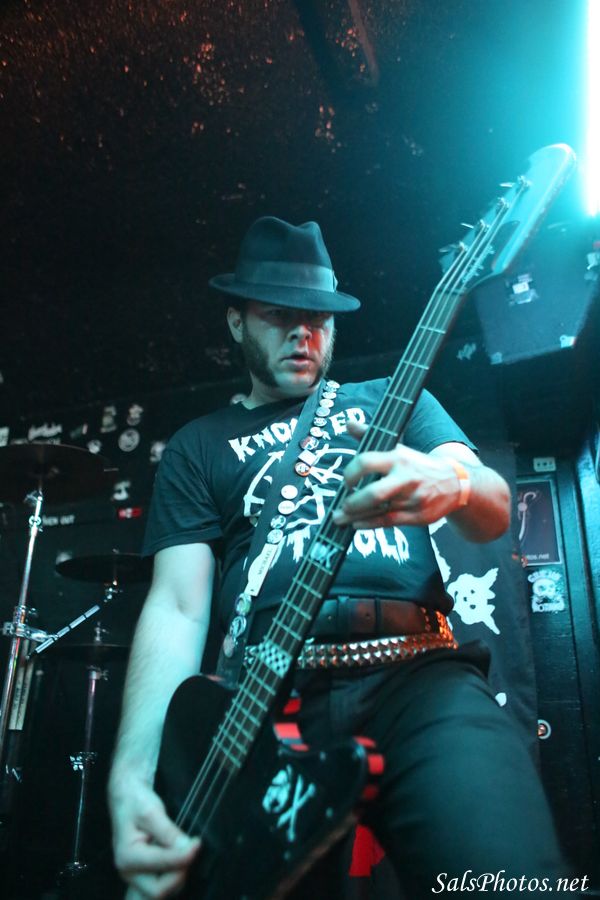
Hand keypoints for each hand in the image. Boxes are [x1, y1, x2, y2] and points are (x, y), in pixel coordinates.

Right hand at [109, 776, 200, 898]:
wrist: (127, 797)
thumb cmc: (136, 801)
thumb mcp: (152, 811)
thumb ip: (168, 832)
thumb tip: (186, 848)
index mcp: (127, 857)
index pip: (161, 866)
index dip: (183, 857)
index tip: (197, 843)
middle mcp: (128, 873)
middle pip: (158, 891)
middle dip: (179, 873)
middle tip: (192, 850)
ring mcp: (136, 877)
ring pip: (163, 891)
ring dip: (178, 874)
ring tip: (186, 850)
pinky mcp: (144, 875)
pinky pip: (163, 885)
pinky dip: (175, 875)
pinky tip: (181, 858)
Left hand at [332, 421, 461, 528]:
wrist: (455, 482)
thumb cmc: (419, 465)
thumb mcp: (398, 447)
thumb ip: (371, 436)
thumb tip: (349, 423)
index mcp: (399, 457)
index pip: (366, 462)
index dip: (350, 473)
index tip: (345, 482)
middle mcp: (406, 478)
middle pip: (374, 493)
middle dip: (352, 502)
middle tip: (341, 506)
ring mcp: (413, 499)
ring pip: (379, 511)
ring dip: (355, 517)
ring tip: (340, 518)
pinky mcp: (418, 516)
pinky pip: (389, 522)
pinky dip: (369, 524)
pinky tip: (357, 524)